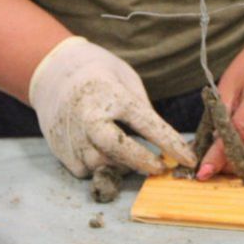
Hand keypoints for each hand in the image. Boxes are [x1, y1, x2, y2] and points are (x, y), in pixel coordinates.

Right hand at [29, 37, 196, 177]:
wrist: (53, 73)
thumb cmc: (100, 75)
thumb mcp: (127, 80)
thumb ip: (141, 109)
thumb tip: (160, 142)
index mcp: (112, 96)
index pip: (148, 125)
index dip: (171, 144)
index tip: (190, 159)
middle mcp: (89, 117)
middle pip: (118, 149)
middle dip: (143, 162)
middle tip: (160, 168)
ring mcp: (71, 135)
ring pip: (102, 165)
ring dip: (121, 165)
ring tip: (129, 153)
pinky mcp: (60, 150)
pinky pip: (85, 170)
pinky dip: (99, 166)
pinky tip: (103, 152)